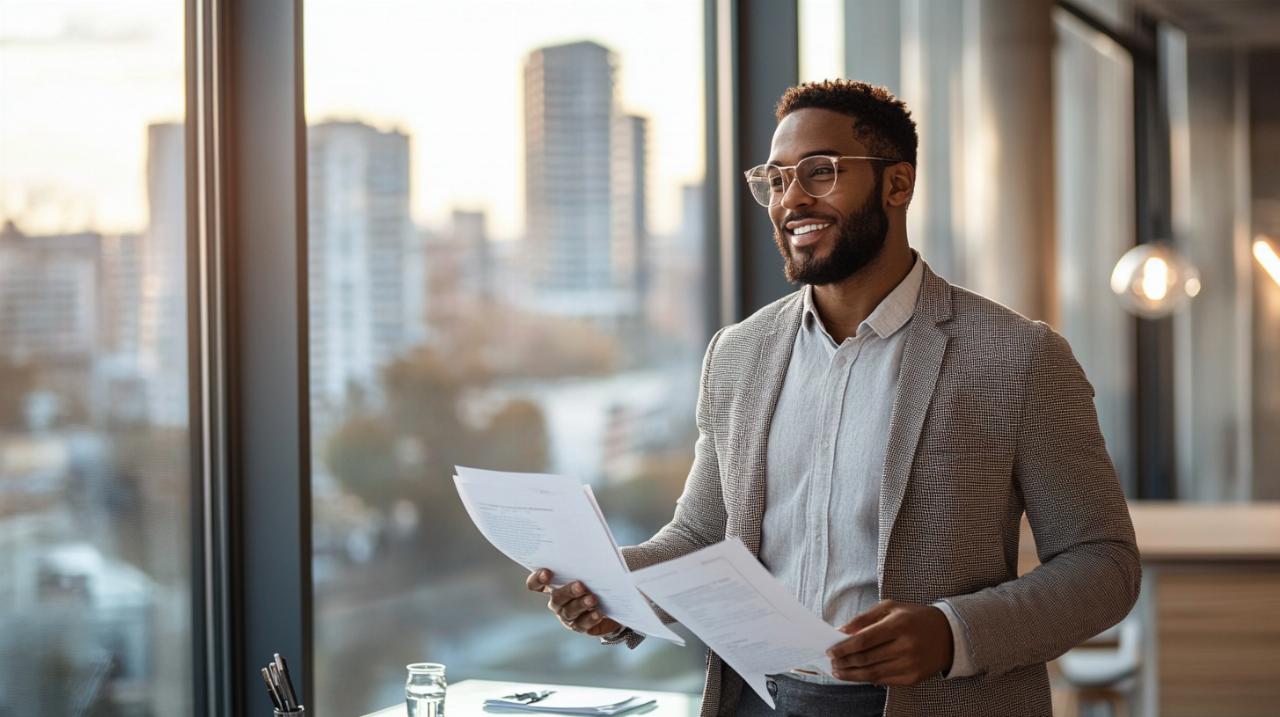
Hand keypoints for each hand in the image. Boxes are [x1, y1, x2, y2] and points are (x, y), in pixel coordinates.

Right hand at [526, 568, 622, 636]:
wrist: (610, 602)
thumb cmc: (596, 579)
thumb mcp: (589, 568)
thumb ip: (583, 562)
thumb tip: (589, 547)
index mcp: (554, 585)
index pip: (536, 584)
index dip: (537, 579)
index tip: (547, 572)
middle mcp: (557, 602)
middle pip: (557, 598)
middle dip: (568, 591)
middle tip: (580, 585)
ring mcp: (567, 615)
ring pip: (569, 612)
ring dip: (581, 604)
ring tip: (592, 599)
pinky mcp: (581, 626)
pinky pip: (582, 624)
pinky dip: (590, 618)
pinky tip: (598, 613)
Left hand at [826, 600, 952, 685]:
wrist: (949, 634)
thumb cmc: (913, 617)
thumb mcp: (890, 608)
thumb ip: (864, 619)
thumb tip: (840, 632)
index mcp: (899, 625)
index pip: (864, 641)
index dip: (844, 648)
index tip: (830, 650)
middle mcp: (906, 646)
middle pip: (866, 659)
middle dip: (844, 662)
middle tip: (831, 662)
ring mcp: (911, 664)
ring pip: (873, 673)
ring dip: (852, 674)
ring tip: (839, 672)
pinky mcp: (914, 678)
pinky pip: (885, 681)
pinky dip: (868, 679)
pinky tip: (857, 675)